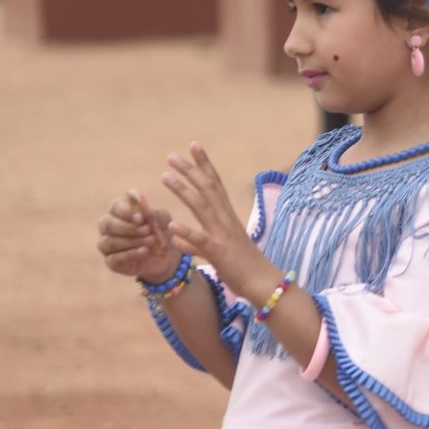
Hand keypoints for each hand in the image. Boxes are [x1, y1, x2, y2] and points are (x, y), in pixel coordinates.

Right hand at [97, 190, 180, 281]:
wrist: (166, 255)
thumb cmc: (161, 230)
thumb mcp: (163, 220)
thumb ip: (152, 214)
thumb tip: (142, 214)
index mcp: (119, 210)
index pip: (116, 206)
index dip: (126, 212)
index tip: (141, 217)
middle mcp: (108, 226)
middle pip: (107, 224)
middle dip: (128, 227)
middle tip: (147, 230)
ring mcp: (106, 245)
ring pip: (109, 242)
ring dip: (132, 241)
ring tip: (151, 240)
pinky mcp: (111, 262)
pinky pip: (115, 258)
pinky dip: (131, 254)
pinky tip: (145, 251)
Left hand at [161, 142, 274, 301]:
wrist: (264, 283)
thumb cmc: (244, 266)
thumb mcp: (219, 249)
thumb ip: (197, 241)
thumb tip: (176, 237)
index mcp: (227, 216)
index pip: (215, 184)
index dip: (204, 164)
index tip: (193, 146)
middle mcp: (225, 220)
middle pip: (206, 189)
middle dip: (190, 170)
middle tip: (172, 155)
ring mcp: (222, 235)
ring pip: (201, 207)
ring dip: (183, 189)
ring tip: (165, 176)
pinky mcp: (219, 254)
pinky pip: (202, 241)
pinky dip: (187, 232)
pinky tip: (171, 226)